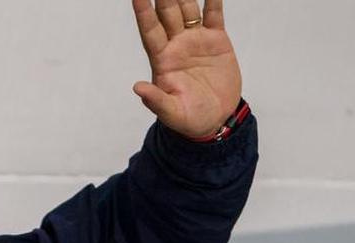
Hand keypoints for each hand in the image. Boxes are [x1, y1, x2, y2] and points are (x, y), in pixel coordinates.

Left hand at [131, 0, 241, 138]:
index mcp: (162, 60)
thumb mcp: (171, 113)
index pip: (150, 31)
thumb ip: (156, 101)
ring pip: (187, 9)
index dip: (143, 13)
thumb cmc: (189, 119)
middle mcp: (176, 45)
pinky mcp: (216, 41)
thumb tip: (137, 88)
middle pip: (166, 13)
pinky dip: (213, 0)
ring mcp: (195, 41)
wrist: (216, 119)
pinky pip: (213, 14)